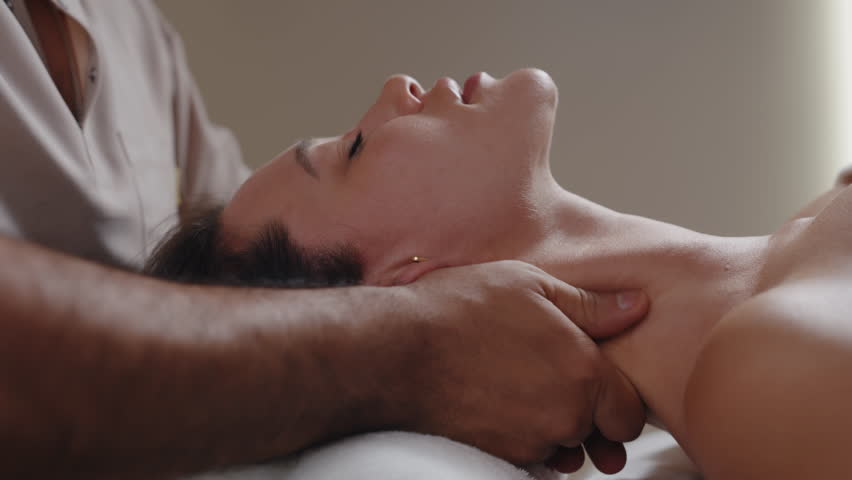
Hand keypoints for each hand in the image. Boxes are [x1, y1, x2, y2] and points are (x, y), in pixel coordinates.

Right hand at [395, 260, 647, 473]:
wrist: (397, 352)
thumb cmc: (461, 309)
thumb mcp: (529, 285)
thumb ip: (591, 304)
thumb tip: (637, 306)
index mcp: (583, 373)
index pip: (629, 413)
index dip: (617, 399)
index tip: (597, 382)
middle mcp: (564, 417)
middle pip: (597, 433)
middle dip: (586, 413)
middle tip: (552, 379)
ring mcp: (531, 443)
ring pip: (563, 445)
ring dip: (555, 427)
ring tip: (521, 388)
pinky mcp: (499, 456)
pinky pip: (531, 455)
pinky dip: (525, 437)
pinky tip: (501, 404)